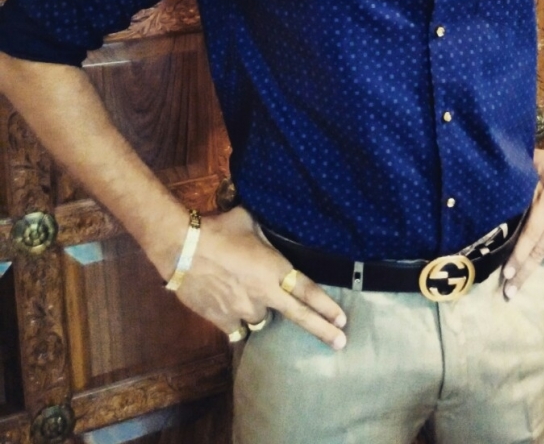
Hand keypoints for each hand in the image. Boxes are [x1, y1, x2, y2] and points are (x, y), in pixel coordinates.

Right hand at [174, 207, 346, 348]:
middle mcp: (263, 294)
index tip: (342, 319)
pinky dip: (236, 321)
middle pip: (298, 316)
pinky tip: (230, 313)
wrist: (182, 248)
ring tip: (251, 301)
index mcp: (274, 269)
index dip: (326, 306)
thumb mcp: (248, 221)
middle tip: (340, 342)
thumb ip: (265, 232)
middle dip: (322, 330)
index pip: (308, 291)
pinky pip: (235, 327)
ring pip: (260, 320)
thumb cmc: (219, 229)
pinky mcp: (221, 319)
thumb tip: (272, 224)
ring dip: (260, 312)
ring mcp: (243, 310)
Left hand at [502, 147, 543, 297]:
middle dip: (524, 273)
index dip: (518, 256)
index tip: (506, 274)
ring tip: (528, 271)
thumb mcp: (540, 161)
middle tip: (510, 292)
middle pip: (540, 252)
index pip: (530, 235)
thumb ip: (521, 169)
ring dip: (543, 263)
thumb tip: (498, 169)